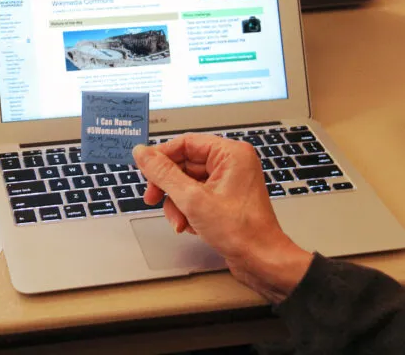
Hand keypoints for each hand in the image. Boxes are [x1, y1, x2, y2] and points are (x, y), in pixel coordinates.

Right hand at [133, 133, 312, 302]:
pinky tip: (191, 226)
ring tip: (180, 222)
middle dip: (169, 187)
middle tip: (154, 198)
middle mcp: (231, 164)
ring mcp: (229, 182)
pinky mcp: (225, 200)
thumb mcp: (192, 199)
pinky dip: (188, 211)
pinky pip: (196, 197)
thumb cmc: (241, 231)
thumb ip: (163, 174)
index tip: (144, 169)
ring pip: (187, 184)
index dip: (161, 156)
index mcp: (230, 154)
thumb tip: (142, 153)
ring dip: (177, 204)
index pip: (185, 143)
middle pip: (184, 164)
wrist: (262, 261)